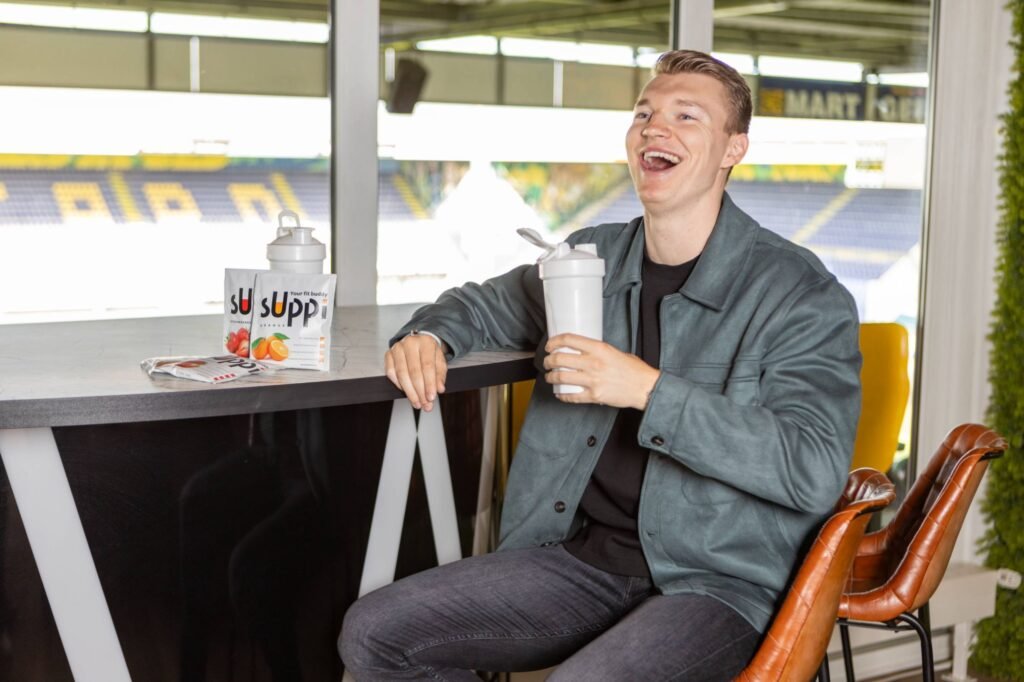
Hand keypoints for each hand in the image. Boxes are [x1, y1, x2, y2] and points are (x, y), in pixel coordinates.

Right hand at [385, 333, 447, 410]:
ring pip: (401, 374)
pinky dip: (399, 385)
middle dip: (420, 391)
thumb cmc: (429, 353)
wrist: (418, 342)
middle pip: (414, 371)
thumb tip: (439, 389)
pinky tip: (407, 392)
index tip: (431, 397)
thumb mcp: (440, 361)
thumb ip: (440, 375)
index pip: (427, 366)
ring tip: (417, 402)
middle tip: (425, 404)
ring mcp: (397, 348)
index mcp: (426, 342)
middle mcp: (410, 343)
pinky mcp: (388, 354)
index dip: (429, 384)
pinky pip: (391, 373)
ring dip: (410, 392)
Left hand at [543, 334, 658, 409]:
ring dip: (551, 377)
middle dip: (548, 361)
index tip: (550, 345)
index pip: (569, 340)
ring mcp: (592, 380)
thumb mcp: (615, 352)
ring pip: (561, 377)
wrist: (645, 387)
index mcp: (599, 348)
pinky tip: (560, 393)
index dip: (554, 342)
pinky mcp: (594, 395)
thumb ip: (598, 351)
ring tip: (549, 377)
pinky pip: (571, 396)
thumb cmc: (633, 369)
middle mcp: (593, 363)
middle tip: (547, 362)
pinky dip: (562, 395)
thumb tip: (581, 351)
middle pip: (560, 359)